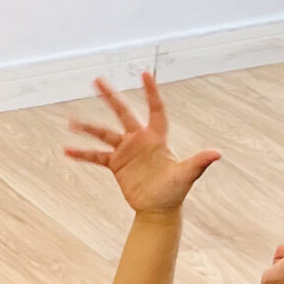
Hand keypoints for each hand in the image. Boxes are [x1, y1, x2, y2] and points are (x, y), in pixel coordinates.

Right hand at [63, 72, 219, 215]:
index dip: (151, 92)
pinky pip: (96, 156)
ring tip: (71, 122)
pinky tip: (66, 150)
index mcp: (157, 138)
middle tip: (97, 80)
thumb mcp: (186, 176)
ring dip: (88, 128)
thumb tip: (217, 154)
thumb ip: (198, 163)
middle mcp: (139, 140)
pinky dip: (82, 154)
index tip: (144, 74)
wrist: (158, 209)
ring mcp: (126, 151)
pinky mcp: (115, 165)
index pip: (154, 109)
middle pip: (123, 112)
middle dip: (111, 96)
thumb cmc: (174, 191)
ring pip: (104, 133)